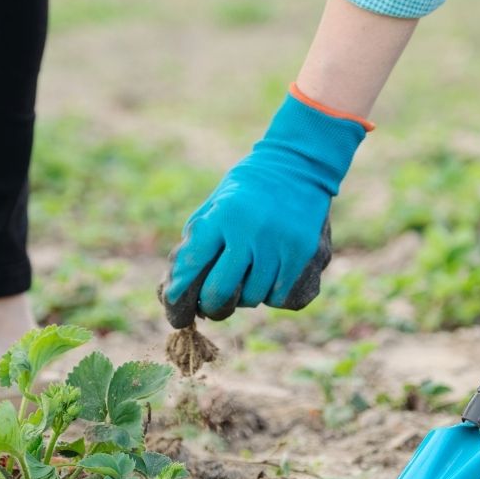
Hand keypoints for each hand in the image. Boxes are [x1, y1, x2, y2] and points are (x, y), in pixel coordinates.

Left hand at [160, 88, 367, 327]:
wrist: (297, 166)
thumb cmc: (244, 193)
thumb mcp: (213, 207)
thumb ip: (195, 246)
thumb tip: (175, 293)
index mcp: (221, 215)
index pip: (190, 266)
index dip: (179, 296)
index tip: (177, 312)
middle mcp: (250, 230)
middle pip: (221, 292)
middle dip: (212, 306)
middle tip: (212, 306)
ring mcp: (280, 243)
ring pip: (254, 298)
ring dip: (246, 296)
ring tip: (248, 274)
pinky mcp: (305, 253)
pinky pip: (281, 296)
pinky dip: (272, 293)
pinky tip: (272, 273)